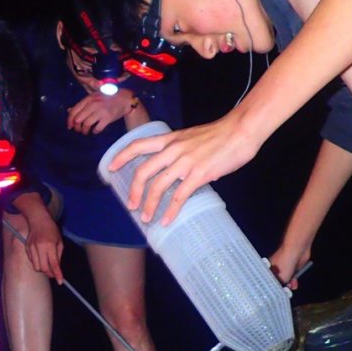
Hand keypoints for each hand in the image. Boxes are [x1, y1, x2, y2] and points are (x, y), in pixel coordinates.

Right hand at [24, 219, 64, 283]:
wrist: (38, 220)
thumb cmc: (52, 230)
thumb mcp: (60, 242)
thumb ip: (58, 256)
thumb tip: (56, 269)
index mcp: (50, 245)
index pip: (54, 264)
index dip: (57, 274)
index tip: (60, 281)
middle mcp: (40, 247)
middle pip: (43, 268)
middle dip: (49, 273)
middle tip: (54, 273)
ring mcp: (32, 248)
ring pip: (36, 267)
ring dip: (42, 269)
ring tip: (46, 263)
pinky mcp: (27, 248)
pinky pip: (32, 261)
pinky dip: (37, 262)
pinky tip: (40, 256)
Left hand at [67, 91, 132, 134]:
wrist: (124, 99)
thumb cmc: (107, 99)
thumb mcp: (93, 98)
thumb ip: (81, 105)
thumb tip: (69, 111)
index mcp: (88, 99)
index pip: (74, 111)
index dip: (70, 120)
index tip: (70, 127)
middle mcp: (93, 104)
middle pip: (79, 119)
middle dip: (77, 127)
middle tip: (79, 130)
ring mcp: (101, 111)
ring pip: (86, 124)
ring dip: (84, 131)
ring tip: (86, 132)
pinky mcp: (108, 118)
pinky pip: (97, 128)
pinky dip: (95, 131)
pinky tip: (95, 131)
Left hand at [108, 112, 261, 224]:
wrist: (240, 130)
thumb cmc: (221, 134)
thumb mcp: (193, 138)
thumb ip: (183, 152)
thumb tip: (185, 174)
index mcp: (170, 139)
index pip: (138, 145)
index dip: (122, 156)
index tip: (111, 167)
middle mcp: (173, 149)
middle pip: (143, 171)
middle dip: (133, 190)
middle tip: (130, 205)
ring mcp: (185, 162)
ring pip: (158, 186)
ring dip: (149, 204)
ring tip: (145, 217)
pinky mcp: (198, 174)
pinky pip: (179, 196)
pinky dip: (170, 210)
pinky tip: (167, 220)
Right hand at [270, 241, 311, 289]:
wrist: (296, 250)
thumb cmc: (285, 263)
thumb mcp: (281, 277)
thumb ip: (280, 286)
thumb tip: (280, 292)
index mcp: (269, 269)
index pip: (269, 280)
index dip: (272, 287)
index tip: (275, 293)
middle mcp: (276, 268)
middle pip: (278, 280)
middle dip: (282, 287)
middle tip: (284, 292)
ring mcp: (285, 267)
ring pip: (286, 279)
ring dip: (289, 285)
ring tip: (291, 288)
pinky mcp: (293, 267)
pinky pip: (293, 276)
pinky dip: (294, 281)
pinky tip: (295, 285)